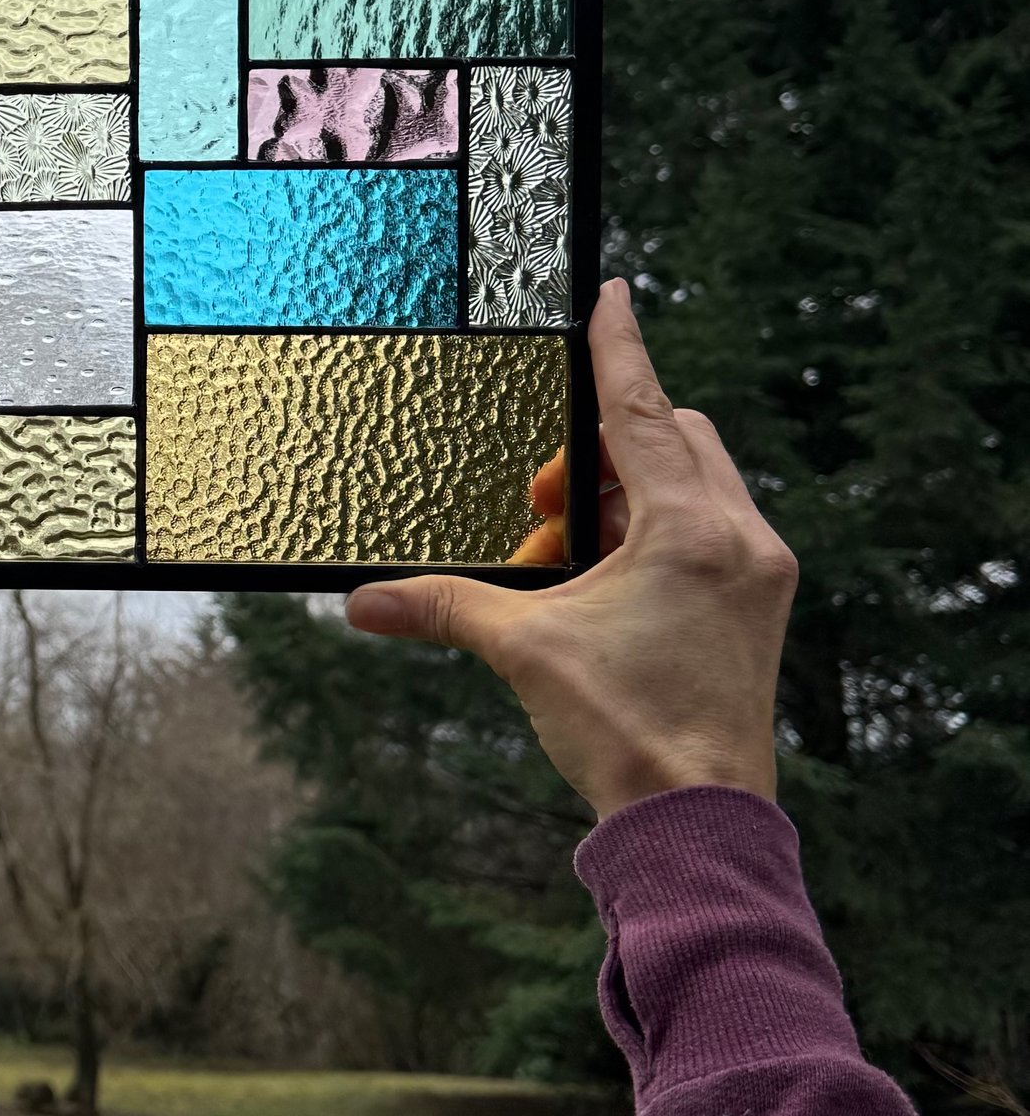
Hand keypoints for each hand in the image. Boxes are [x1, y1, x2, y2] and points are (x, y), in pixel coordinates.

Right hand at [343, 281, 796, 818]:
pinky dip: (649, 534)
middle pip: (675, 440)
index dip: (619, 348)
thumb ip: (442, 607)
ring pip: (690, 487)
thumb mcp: (524, 650)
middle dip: (600, 450)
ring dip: (620, 499)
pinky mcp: (755, 608)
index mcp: (692, 528)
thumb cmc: (628, 730)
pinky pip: (702, 532)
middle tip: (539, 500)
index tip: (613, 294)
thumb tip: (360, 602)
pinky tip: (598, 581)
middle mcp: (739, 538)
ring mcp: (756, 574)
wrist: (696, 821)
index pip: (644, 408)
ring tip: (557, 554)